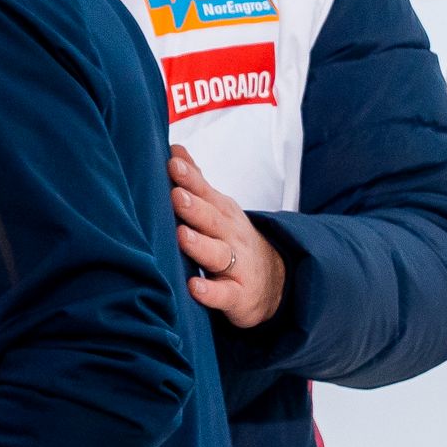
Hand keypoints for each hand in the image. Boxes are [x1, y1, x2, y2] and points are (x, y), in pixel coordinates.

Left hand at [169, 146, 285, 328]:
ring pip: (218, 255)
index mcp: (223, 213)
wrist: (274, 281)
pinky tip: (194, 287)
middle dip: (194, 207)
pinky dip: (210, 292)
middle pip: (212, 220)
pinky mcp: (238, 296)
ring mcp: (236, 266)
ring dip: (200, 245)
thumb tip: (175, 150)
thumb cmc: (232, 239)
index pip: (205, 193)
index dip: (190, 179)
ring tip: (182, 236)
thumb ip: (197, 182)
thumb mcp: (219, 209)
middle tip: (176, 196)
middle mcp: (230, 236)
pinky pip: (224, 294)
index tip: (173, 164)